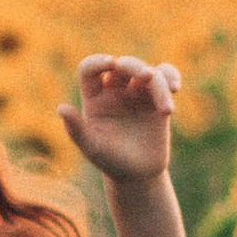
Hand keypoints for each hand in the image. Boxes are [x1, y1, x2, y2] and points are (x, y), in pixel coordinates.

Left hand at [60, 52, 178, 184]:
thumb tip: (61, 108)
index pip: (89, 69)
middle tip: (147, 77)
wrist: (138, 174)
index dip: (98, 61)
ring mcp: (137, 93)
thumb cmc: (111, 162)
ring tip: (166, 110)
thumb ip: (76, 129)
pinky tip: (175, 88)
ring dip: (160, 85)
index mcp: (94, 98)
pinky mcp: (157, 98)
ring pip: (149, 72)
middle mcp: (114, 91)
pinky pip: (165, 76)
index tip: (111, 63)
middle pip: (123, 65)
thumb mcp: (92, 148)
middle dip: (135, 67)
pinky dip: (171, 76)